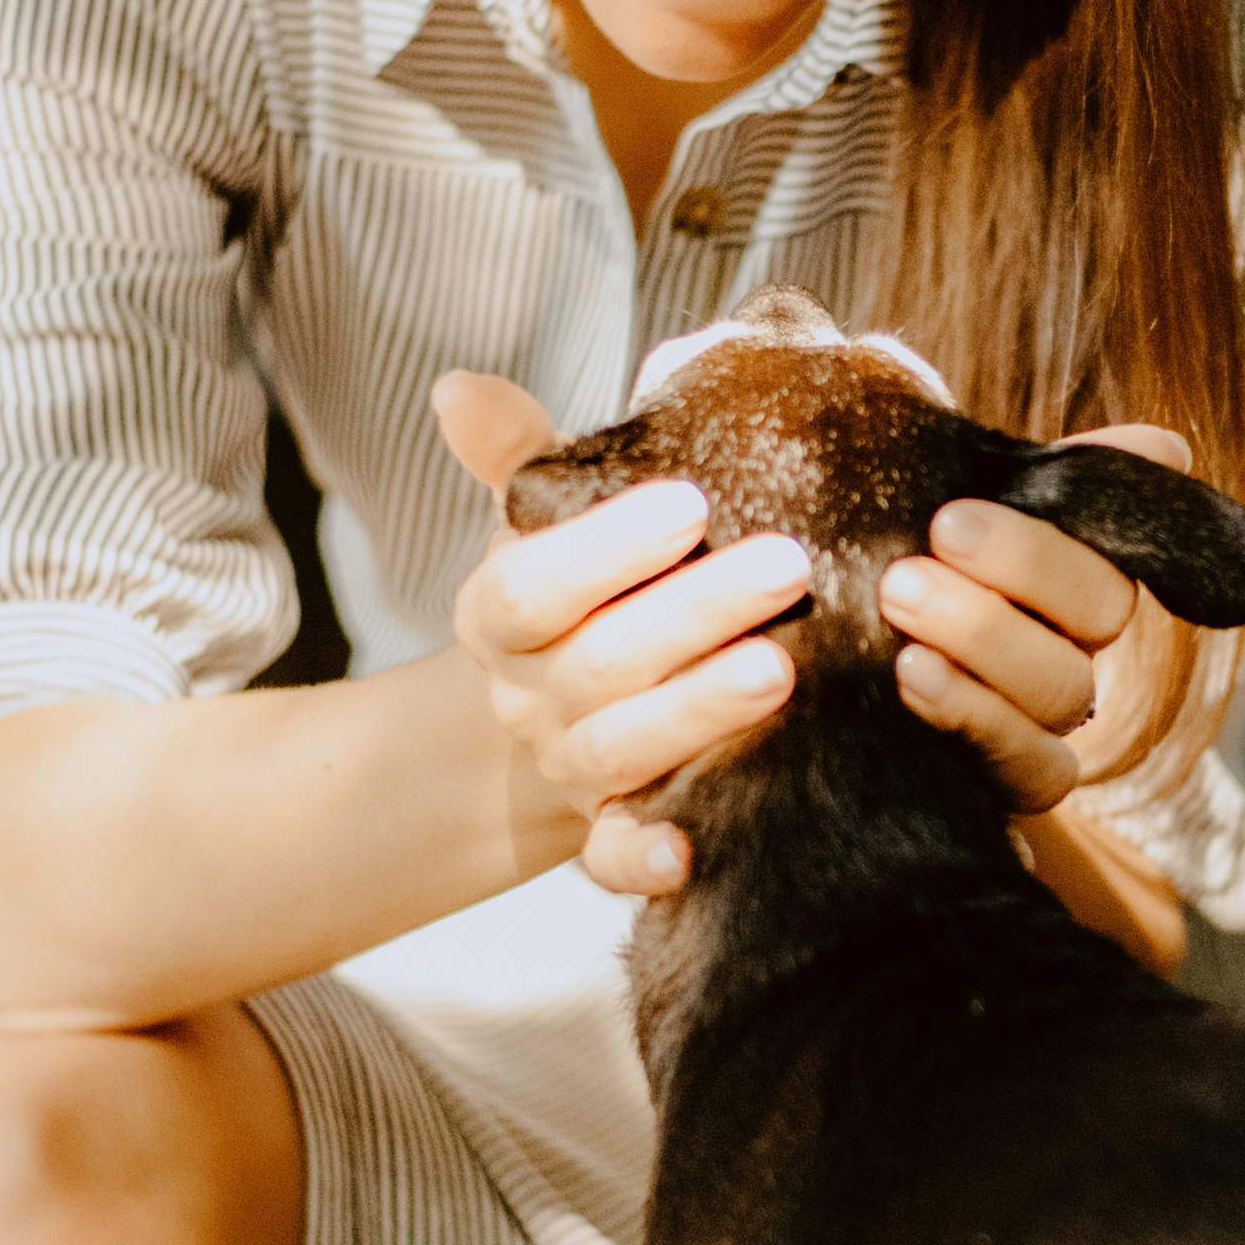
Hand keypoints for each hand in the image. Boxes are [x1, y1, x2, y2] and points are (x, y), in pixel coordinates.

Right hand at [436, 370, 807, 898]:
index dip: (606, 548)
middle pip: (601, 661)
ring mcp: (570, 768)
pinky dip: (642, 860)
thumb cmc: (585, 589)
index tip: (689, 501)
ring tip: (781, 670)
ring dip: (697, 712)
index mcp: (499, 616)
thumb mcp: (547, 519)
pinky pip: (613, 859)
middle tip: (787, 564)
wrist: (572, 709)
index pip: (533, 586)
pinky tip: (689, 851)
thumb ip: (519, 456)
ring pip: (621, 749)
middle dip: (695, 612)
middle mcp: (528, 698)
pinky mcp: (609, 830)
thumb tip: (457, 384)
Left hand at [879, 423, 1191, 815]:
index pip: (1114, 529)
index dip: (1081, 508)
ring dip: (984, 637)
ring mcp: (1048, 716)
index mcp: (1064, 560)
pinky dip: (979, 719)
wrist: (801, 682)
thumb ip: (1023, 474)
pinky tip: (912, 677)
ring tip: (898, 598)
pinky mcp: (1016, 783)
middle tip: (927, 543)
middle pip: (1102, 605)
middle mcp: (1072, 638)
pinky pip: (1043, 771)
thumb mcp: (926, 502)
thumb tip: (1164, 448)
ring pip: (1067, 687)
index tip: (956, 507)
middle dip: (1019, 566)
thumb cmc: (873, 568)